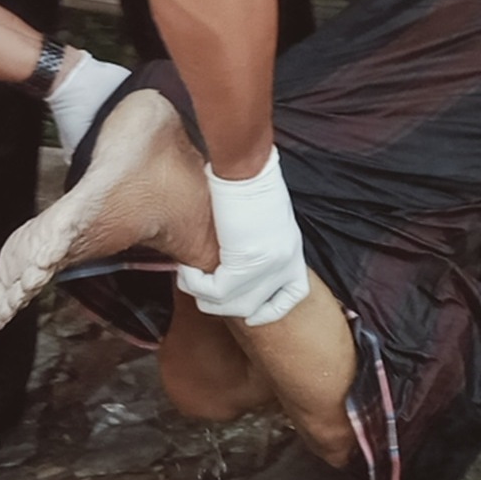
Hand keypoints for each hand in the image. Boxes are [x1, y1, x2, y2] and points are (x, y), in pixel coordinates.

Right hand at [174, 151, 314, 325]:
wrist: (245, 168)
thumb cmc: (249, 179)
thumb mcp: (263, 215)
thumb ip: (256, 239)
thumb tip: (233, 254)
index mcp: (291, 250)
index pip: (295, 294)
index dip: (272, 309)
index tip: (251, 312)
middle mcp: (284, 263)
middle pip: (255, 307)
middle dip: (224, 305)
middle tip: (201, 286)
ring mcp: (268, 267)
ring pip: (233, 307)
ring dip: (204, 295)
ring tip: (190, 276)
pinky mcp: (246, 265)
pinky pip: (216, 292)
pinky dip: (195, 285)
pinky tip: (186, 269)